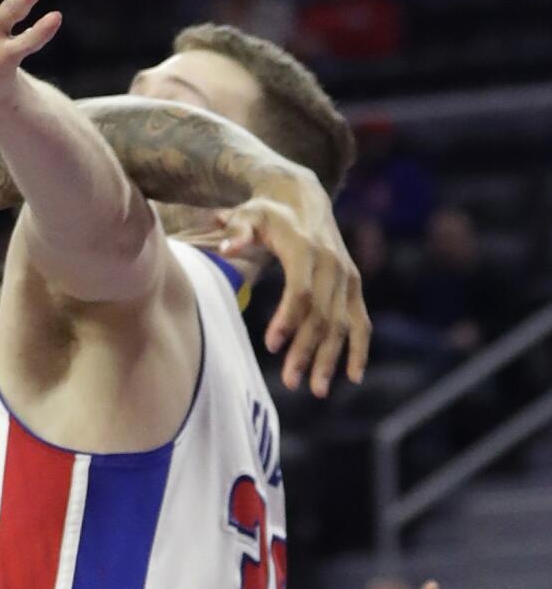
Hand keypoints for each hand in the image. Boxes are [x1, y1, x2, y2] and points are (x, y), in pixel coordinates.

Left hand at [212, 186, 370, 396]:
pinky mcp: (354, 287)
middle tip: (290, 382)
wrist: (303, 198)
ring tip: (314, 389)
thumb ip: (238, 231)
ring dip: (330, 358)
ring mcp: (347, 278)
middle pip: (322, 316)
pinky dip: (360, 349)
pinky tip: (353, 376)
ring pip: (342, 325)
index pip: (300, 292)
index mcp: (307, 250)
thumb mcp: (248, 214)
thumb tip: (226, 247)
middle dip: (307, 350)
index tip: (271, 346)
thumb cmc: (267, 212)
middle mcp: (333, 266)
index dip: (288, 320)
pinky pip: (361, 322)